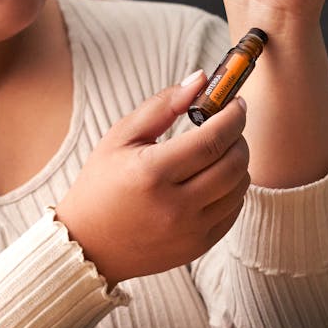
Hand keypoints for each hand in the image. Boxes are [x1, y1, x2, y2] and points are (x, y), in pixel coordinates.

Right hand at [55, 73, 250, 286]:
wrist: (88, 245)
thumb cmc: (101, 184)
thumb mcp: (120, 137)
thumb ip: (162, 105)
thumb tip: (200, 79)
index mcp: (151, 173)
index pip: (212, 140)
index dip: (232, 117)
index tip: (236, 103)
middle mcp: (175, 206)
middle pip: (233, 164)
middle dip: (239, 137)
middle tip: (229, 124)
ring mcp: (189, 231)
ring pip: (239, 188)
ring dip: (238, 163)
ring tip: (219, 150)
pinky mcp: (198, 247)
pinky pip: (233, 211)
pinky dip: (232, 190)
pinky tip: (214, 178)